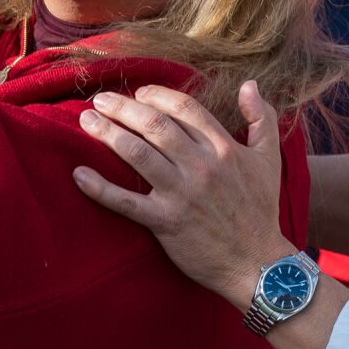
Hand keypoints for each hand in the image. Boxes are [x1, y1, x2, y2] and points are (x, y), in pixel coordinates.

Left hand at [73, 82, 291, 303]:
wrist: (257, 263)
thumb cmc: (261, 209)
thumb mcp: (269, 159)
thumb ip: (262, 118)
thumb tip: (249, 85)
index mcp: (224, 148)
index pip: (185, 108)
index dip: (157, 95)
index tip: (139, 92)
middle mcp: (201, 166)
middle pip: (154, 124)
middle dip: (123, 107)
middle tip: (101, 99)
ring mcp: (181, 194)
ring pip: (137, 154)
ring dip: (107, 133)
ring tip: (86, 120)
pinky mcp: (165, 223)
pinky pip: (126, 202)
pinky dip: (100, 188)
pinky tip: (79, 175)